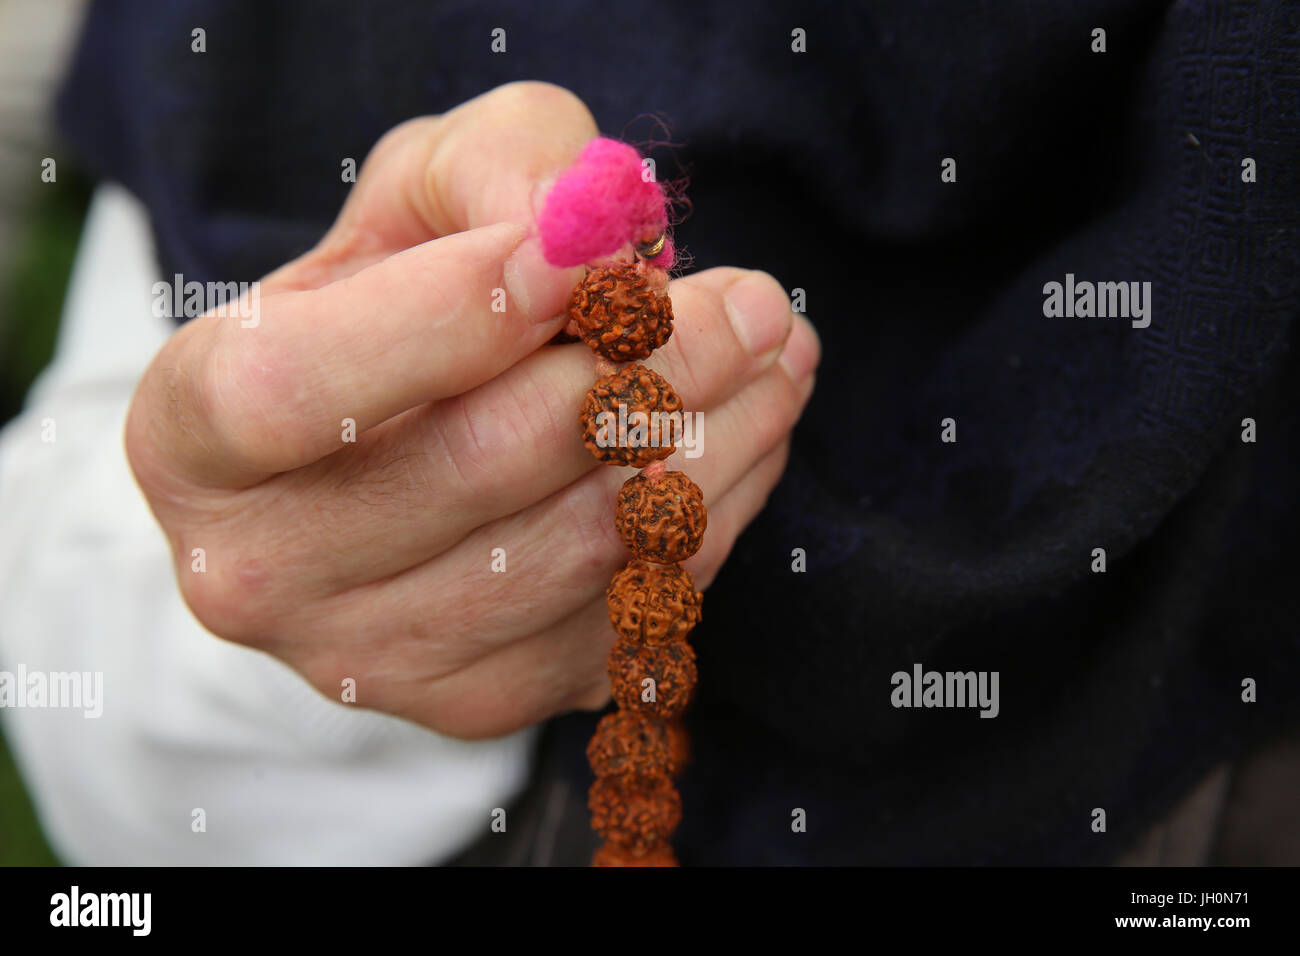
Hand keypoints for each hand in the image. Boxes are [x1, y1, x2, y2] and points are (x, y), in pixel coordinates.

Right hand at [124, 81, 819, 738]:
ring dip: (716, 441)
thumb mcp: (421, 193)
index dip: (455, 315)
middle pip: (479, 468)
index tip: (592, 255)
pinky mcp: (481, 702)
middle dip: (651, 367)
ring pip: (583, 551)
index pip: (301, 388)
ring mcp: (371, 659)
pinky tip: (740, 440)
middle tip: (754, 302)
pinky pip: (628, 613)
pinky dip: (712, 517)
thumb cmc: (395, 301)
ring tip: (773, 355)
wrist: (388, 451)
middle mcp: (261, 571)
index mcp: (193, 433)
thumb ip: (498, 175)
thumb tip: (599, 243)